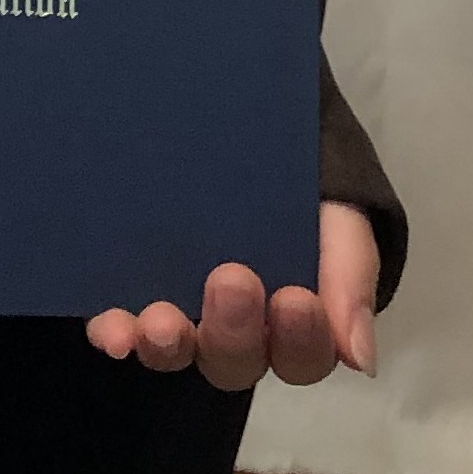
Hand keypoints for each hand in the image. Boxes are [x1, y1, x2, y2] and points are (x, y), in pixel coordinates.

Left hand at [84, 200, 379, 389]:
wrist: (242, 113)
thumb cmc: (300, 173)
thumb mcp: (338, 208)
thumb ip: (351, 273)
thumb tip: (360, 360)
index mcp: (294, 317)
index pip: (304, 353)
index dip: (301, 337)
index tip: (296, 299)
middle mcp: (236, 328)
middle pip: (237, 360)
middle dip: (234, 330)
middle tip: (230, 280)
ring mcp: (181, 313)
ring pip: (177, 351)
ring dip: (170, 344)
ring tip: (161, 322)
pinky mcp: (131, 293)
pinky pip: (121, 326)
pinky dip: (116, 333)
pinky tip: (112, 330)